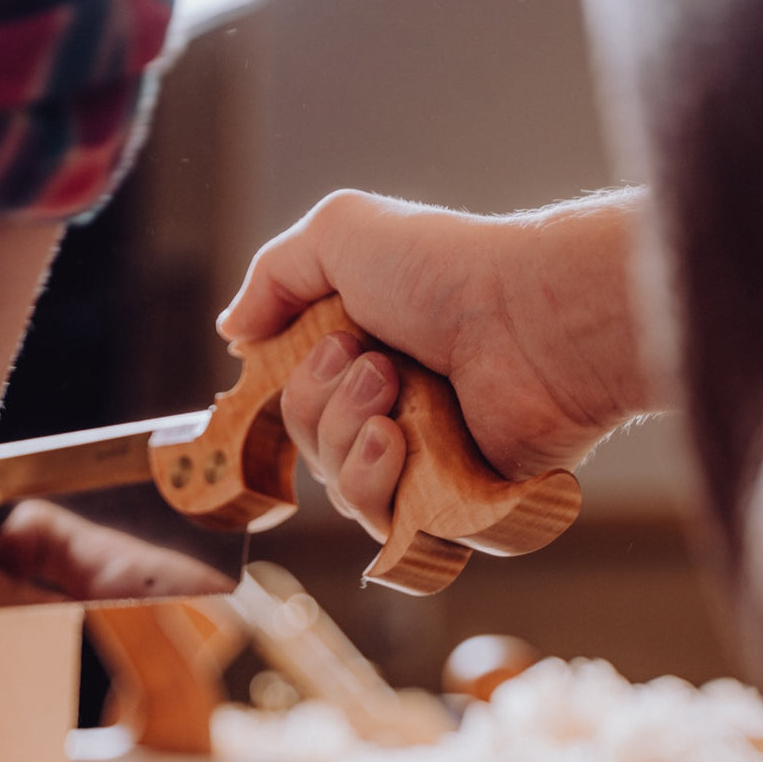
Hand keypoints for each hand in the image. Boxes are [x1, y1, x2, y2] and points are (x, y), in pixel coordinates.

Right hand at [217, 189, 657, 540]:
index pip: (295, 397)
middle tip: (376, 362)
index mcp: (369, 352)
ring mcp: (429, 460)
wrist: (530, 320)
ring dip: (347, 439)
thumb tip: (232, 332)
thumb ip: (271, 275)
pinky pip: (387, 527)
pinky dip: (377, 484)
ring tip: (395, 397)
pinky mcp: (458, 508)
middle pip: (308, 445)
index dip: (292, 382)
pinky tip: (401, 443)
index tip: (327, 344)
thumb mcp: (339, 233)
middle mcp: (397, 407)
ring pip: (340, 489)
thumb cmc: (447, 269)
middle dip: (323, 404)